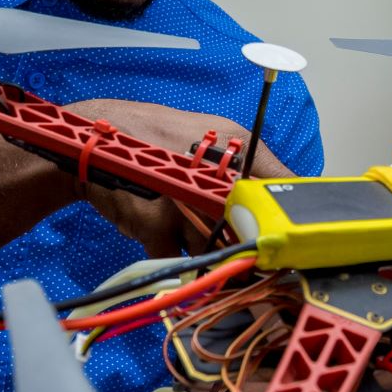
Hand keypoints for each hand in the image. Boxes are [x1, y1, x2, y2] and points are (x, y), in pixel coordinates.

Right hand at [60, 97, 290, 254]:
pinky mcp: (157, 227)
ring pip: (215, 250)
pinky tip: (156, 224)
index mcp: (238, 146)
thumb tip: (297, 193)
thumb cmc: (158, 137)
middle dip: (242, 244)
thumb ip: (257, 163)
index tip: (287, 240)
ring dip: (203, 248)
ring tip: (179, 221)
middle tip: (231, 244)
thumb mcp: (216, 133)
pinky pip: (179, 258)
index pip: (283, 191)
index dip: (284, 219)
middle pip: (248, 232)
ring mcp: (187, 203)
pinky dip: (170, 250)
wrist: (94, 140)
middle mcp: (216, 176)